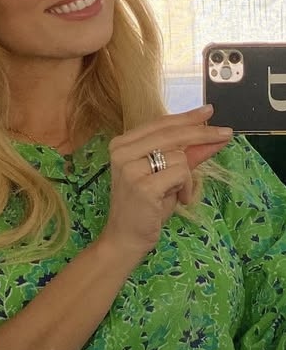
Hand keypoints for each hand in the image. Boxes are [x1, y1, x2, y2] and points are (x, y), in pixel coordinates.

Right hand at [100, 105, 231, 262]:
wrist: (125, 238)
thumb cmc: (145, 207)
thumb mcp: (167, 175)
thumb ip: (186, 155)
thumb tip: (211, 137)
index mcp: (122, 144)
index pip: (160, 124)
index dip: (187, 117)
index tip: (209, 111)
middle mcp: (122, 152)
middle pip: (172, 133)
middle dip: (203, 133)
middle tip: (226, 134)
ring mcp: (130, 168)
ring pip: (179, 155)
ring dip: (187, 177)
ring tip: (177, 193)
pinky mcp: (143, 186)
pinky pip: (181, 173)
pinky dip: (186, 187)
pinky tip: (179, 199)